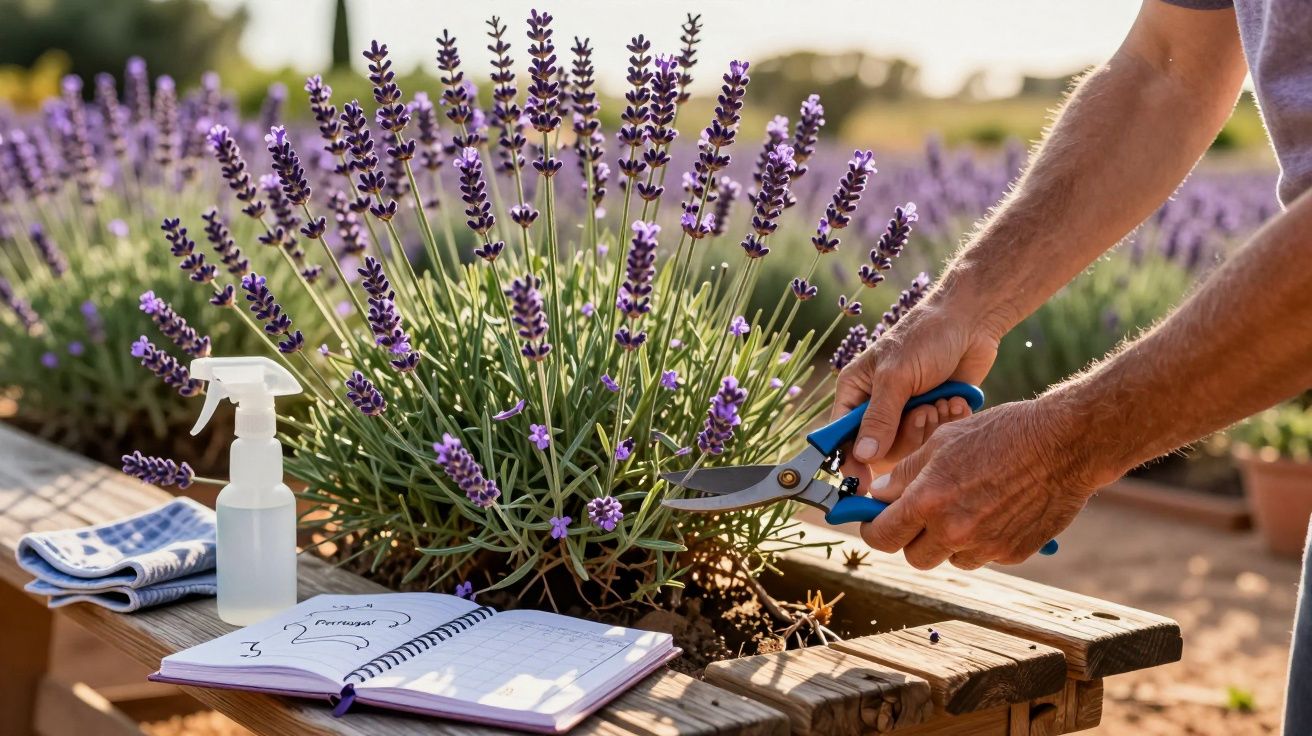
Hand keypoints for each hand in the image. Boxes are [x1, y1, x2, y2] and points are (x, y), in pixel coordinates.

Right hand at [832, 299, 1001, 486]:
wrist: (971, 321)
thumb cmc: (925, 337)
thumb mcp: (896, 376)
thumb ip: (879, 418)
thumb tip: (861, 457)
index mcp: (856, 392)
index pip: (842, 437)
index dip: (850, 462)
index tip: (862, 485)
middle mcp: (878, 407)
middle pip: (880, 451)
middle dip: (905, 436)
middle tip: (920, 413)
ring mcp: (906, 413)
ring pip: (910, 450)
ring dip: (929, 427)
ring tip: (939, 400)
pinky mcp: (934, 416)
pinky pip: (936, 440)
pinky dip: (947, 422)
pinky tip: (954, 400)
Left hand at [859, 398, 1103, 569]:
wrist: (1065, 444)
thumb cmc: (1002, 432)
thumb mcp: (943, 440)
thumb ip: (906, 473)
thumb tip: (880, 495)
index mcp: (929, 500)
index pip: (882, 536)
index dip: (874, 530)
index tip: (876, 521)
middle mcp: (954, 531)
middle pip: (913, 556)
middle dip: (911, 538)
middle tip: (921, 514)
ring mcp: (985, 546)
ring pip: (949, 558)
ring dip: (948, 541)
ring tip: (966, 504)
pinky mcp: (1013, 553)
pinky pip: (983, 555)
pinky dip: (981, 539)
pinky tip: (996, 508)